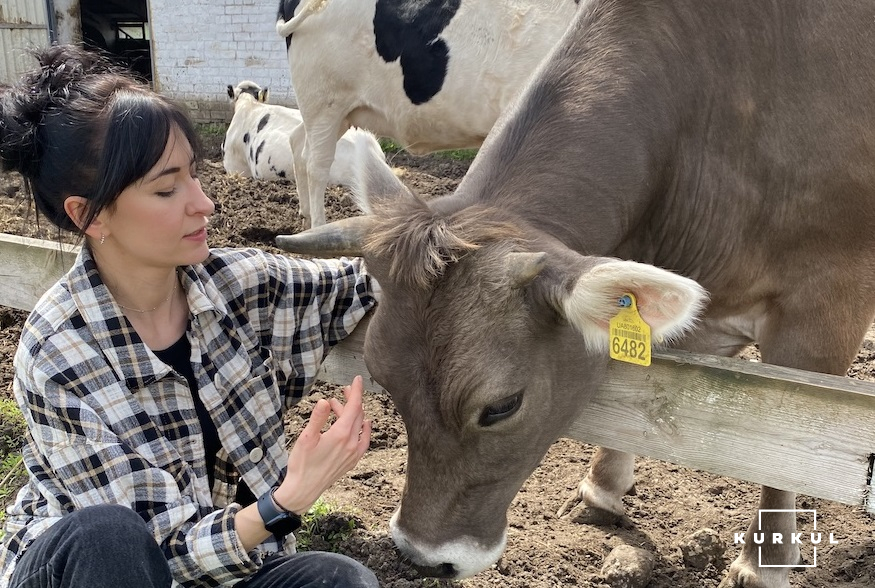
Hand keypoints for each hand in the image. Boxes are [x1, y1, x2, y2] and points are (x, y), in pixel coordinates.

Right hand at [273, 375, 371, 513]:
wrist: (304, 490)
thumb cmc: (302, 464)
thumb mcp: (306, 437)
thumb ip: (317, 418)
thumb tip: (325, 401)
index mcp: (341, 435)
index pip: (354, 407)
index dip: (356, 391)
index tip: (357, 379)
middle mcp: (351, 443)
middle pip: (358, 415)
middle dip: (352, 400)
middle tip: (343, 391)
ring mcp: (353, 453)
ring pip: (360, 426)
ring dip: (352, 414)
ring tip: (337, 406)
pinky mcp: (352, 461)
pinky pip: (363, 440)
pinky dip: (362, 429)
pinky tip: (360, 425)